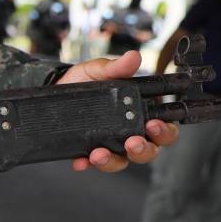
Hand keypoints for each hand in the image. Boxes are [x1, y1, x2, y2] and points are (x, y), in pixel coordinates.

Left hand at [56, 50, 179, 172]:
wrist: (55, 87)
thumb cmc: (84, 80)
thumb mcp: (99, 71)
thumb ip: (116, 67)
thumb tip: (133, 57)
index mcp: (140, 112)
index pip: (164, 128)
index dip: (164, 131)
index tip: (154, 125)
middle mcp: (129, 132)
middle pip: (148, 151)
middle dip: (143, 150)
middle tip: (133, 143)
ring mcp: (110, 144)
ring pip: (121, 162)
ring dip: (113, 161)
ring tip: (100, 154)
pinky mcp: (89, 152)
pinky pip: (92, 164)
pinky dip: (87, 163)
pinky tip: (80, 160)